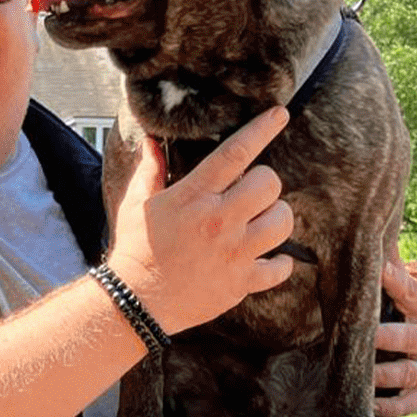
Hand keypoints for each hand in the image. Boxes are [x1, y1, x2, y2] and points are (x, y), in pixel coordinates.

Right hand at [104, 107, 294, 334]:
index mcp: (194, 197)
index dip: (262, 129)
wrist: (135, 302)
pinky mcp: (240, 282)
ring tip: (263, 221)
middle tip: (252, 192)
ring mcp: (234, 253)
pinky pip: (279, 268)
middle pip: (269, 183)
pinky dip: (279, 263)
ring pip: (282, 221)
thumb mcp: (137, 204)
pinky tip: (270, 259)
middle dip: (264, 182)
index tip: (279, 115)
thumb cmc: (135, 251)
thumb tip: (150, 141)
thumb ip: (150, 171)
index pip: (235, 153)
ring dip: (277, 217)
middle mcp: (219, 221)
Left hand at [374, 255, 416, 416]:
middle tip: (361, 337)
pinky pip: (406, 404)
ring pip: (406, 373)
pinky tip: (368, 404)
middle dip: (384, 338)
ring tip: (359, 373)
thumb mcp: (409, 295)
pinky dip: (388, 406)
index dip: (393, 280)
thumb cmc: (412, 318)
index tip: (376, 269)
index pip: (409, 291)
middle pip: (407, 338)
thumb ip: (391, 272)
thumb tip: (370, 232)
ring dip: (381, 375)